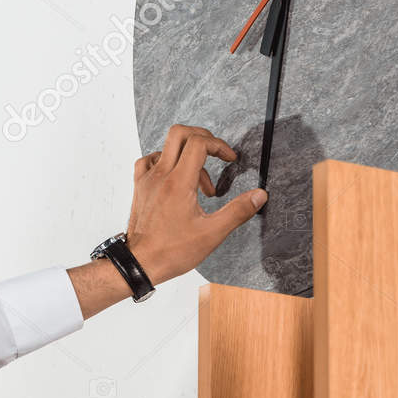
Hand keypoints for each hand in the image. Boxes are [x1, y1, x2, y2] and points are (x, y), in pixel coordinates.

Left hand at [124, 124, 264, 283]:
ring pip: (165, 147)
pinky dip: (165, 162)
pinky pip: (149, 161)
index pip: (199, 143)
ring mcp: (147, 180)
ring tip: (201, 184)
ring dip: (187, 155)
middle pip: (179, 133)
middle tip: (216, 154)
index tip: (230, 159)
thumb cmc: (171, 251)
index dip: (219, 145)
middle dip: (203, 138)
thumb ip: (237, 211)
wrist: (139, 263)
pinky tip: (175, 178)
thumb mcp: (212, 234)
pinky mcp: (139, 187)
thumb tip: (259, 195)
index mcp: (179, 183)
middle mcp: (160, 175)